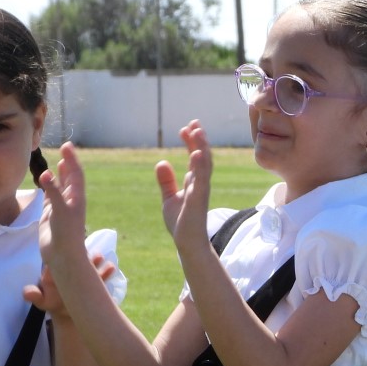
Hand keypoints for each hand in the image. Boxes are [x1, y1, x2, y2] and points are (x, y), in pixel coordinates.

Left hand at [23, 256, 116, 317]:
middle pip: (77, 257)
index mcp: (57, 269)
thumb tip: (26, 293)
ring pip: (91, 264)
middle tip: (87, 252)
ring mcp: (84, 273)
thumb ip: (35, 296)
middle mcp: (71, 268)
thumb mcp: (43, 302)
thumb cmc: (53, 304)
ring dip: (96, 260)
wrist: (69, 313)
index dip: (63, 254)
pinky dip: (107, 270)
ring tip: (100, 258)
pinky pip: (102, 274)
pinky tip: (111, 267)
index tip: (67, 252)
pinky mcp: (95, 280)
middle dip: (83, 255)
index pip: (59, 257)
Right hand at [36, 141, 90, 268]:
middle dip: (68, 163)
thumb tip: (46, 173)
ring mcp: (61, 207)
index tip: (67, 146)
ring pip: (61, 186)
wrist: (63, 255)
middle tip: (65, 148)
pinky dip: (50, 187)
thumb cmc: (66, 233)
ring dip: (61, 174)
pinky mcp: (51, 214)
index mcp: (77, 198)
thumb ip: (53, 191)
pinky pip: (51, 196)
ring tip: (61, 162)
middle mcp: (71, 200)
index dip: (72, 159)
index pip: (76, 173)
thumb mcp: (60, 210)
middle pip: (71, 177)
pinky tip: (47, 181)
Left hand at [155, 120, 212, 246]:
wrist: (186, 242)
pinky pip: (201, 180)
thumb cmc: (180, 222)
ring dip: (202, 147)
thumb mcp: (169, 198)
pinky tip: (197, 153)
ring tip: (198, 131)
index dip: (191, 141)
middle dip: (199, 139)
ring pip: (205, 164)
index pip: (195, 156)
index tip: (185, 128)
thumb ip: (166, 181)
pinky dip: (200, 166)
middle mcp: (200, 183)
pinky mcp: (198, 199)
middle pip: (203, 156)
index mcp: (194, 181)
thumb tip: (161, 162)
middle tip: (194, 123)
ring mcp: (201, 190)